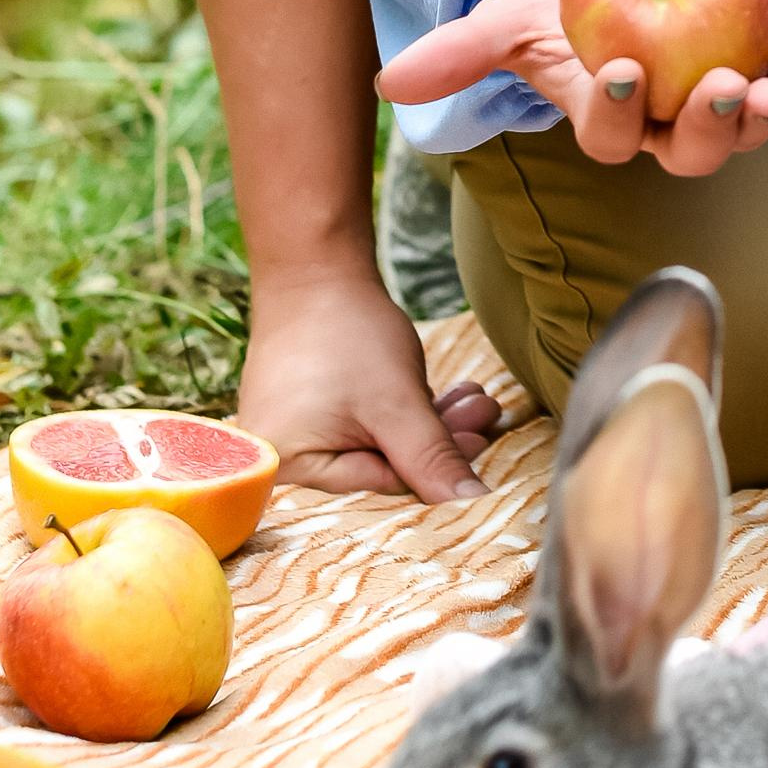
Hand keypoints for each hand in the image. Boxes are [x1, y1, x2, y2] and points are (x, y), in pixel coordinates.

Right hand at [238, 265, 500, 502]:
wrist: (314, 266)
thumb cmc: (345, 333)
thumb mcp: (396, 403)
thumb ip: (432, 459)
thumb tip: (472, 501)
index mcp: (287, 468)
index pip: (378, 485)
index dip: (433, 468)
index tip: (481, 443)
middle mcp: (281, 460)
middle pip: (378, 465)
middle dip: (437, 440)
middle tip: (486, 416)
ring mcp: (293, 432)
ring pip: (378, 441)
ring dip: (430, 422)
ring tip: (475, 400)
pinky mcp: (308, 409)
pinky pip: (364, 422)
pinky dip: (403, 410)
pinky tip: (447, 396)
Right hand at [376, 0, 767, 179]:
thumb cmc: (552, 9)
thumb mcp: (505, 21)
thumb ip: (456, 55)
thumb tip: (392, 85)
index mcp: (604, 121)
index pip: (610, 136)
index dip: (615, 116)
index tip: (619, 73)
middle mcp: (661, 126)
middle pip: (688, 151)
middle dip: (709, 129)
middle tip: (725, 89)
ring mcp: (710, 104)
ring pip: (741, 131)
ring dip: (761, 113)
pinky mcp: (751, 69)